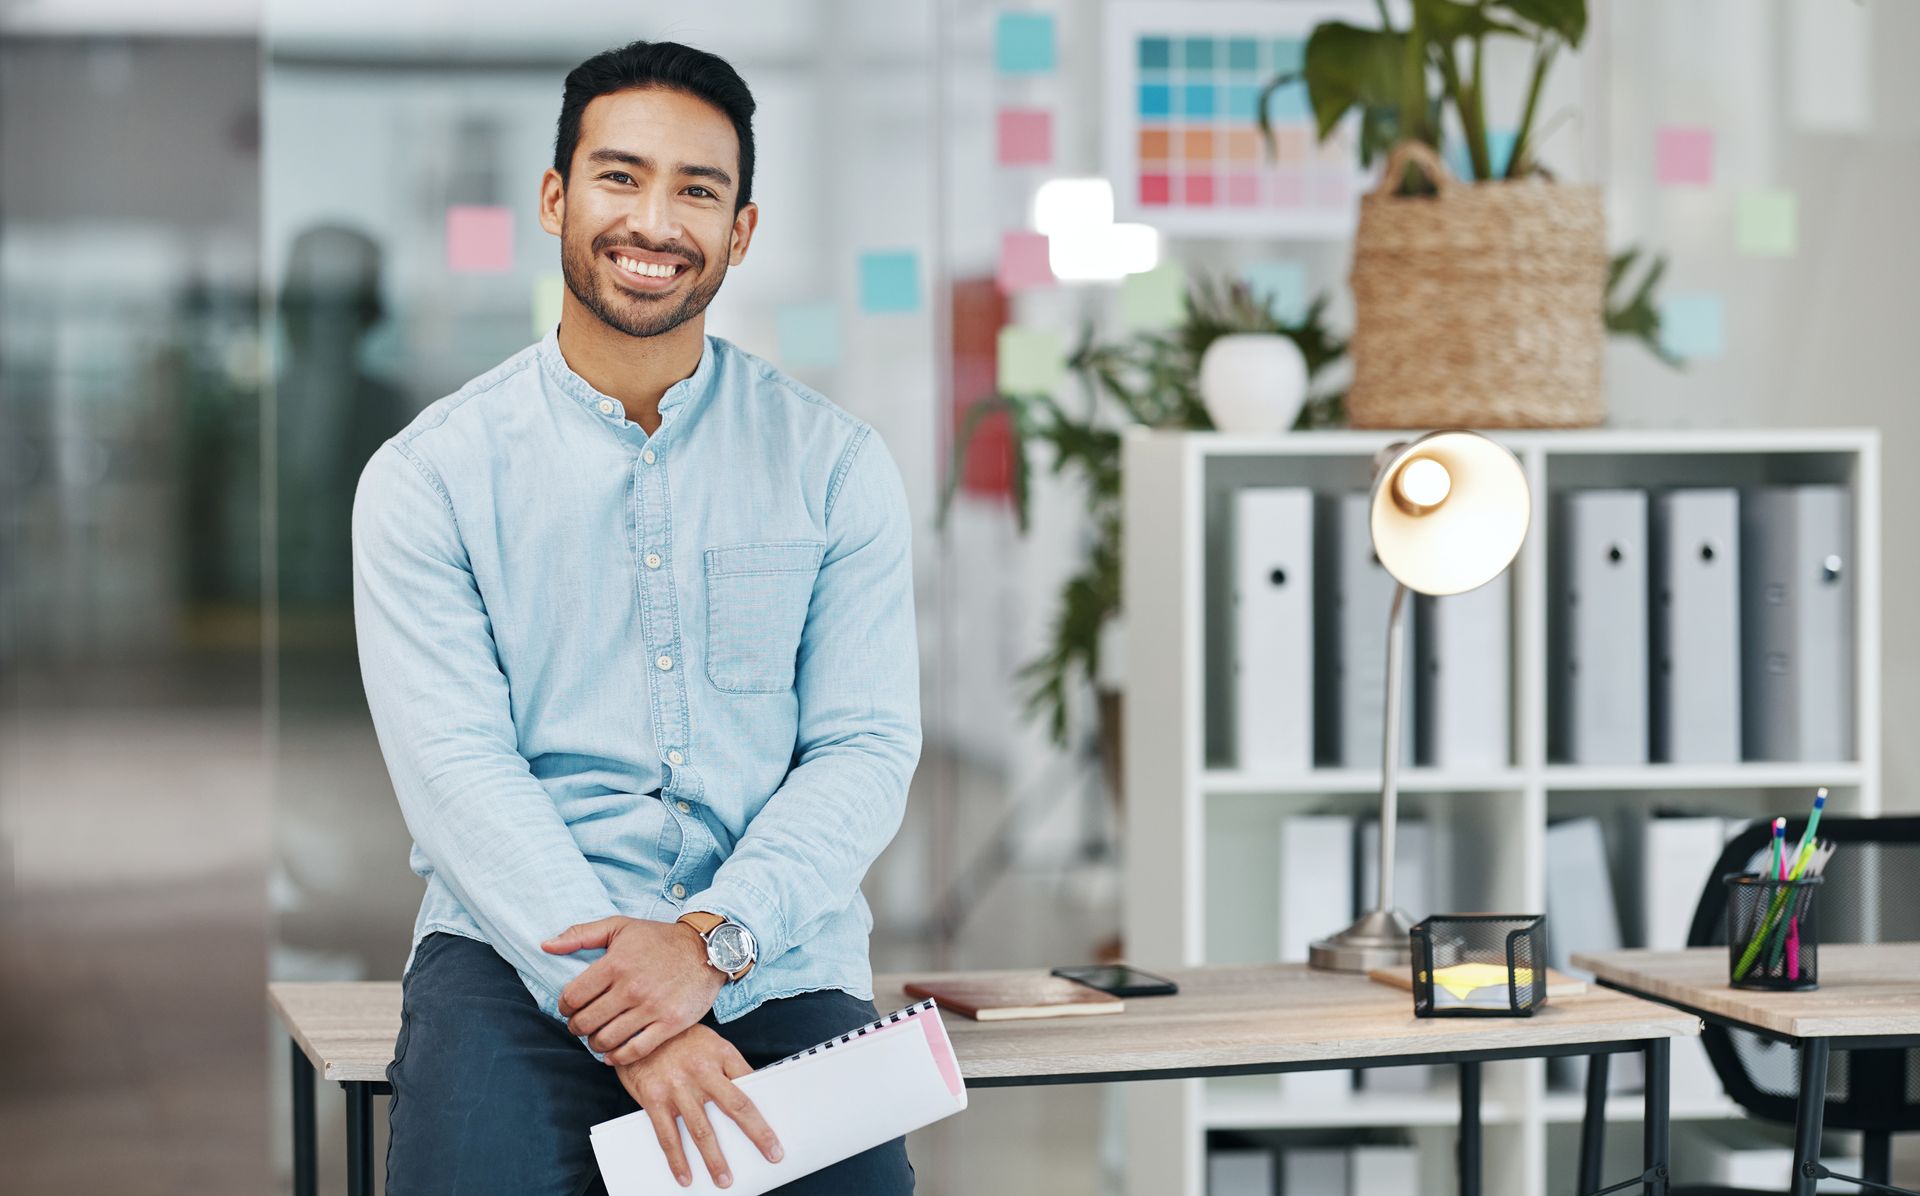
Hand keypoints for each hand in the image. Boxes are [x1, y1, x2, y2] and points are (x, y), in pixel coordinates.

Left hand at [543, 915, 724, 1063]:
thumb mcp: (619, 926)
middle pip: (586, 1022)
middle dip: (576, 1027)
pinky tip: (612, 1054)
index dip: (564, 1006)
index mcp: (614, 964)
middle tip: (581, 1025)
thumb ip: (580, 934)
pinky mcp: (670, 1024)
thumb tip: (545, 946)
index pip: (573, 997)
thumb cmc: (659, 939)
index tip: (569, 1007)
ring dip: (594, 1043)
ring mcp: (651, 1008)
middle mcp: (631, 988)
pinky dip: (617, 1058)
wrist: (706, 950)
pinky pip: (635, 1050)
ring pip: (606, 1039)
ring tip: (596, 1037)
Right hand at [614, 1025, 783, 1188]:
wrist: (635, 1027)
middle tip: (771, 1154)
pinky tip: (685, 1176)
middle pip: (737, 1107)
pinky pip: (668, 1136)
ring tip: (724, 1179)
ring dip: (715, 1160)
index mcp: (721, 1053)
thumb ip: (729, 1067)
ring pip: (702, 1130)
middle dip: (757, 1134)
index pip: (752, 1083)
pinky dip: (677, 1160)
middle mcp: (702, 1070)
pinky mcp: (654, 1099)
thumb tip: (752, 1094)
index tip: (778, 1125)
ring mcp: (678, 1086)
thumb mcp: (710, 1043)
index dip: (767, 1104)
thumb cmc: (679, 1039)